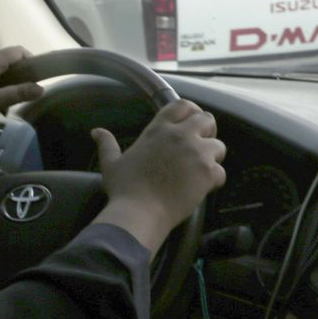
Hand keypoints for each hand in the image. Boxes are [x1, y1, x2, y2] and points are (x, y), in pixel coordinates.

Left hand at [0, 46, 44, 126]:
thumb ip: (18, 94)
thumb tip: (41, 89)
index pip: (18, 51)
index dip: (32, 61)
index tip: (38, 77)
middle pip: (9, 62)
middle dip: (19, 79)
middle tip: (24, 96)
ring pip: (0, 73)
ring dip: (7, 88)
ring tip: (6, 108)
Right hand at [92, 100, 226, 253]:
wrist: (139, 213)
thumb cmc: (124, 189)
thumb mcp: (111, 164)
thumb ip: (107, 144)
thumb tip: (96, 132)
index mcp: (158, 130)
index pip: (182, 105)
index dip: (191, 112)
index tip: (191, 123)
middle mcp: (180, 136)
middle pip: (207, 119)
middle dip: (207, 131)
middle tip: (199, 147)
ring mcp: (196, 153)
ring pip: (219, 146)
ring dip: (213, 157)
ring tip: (200, 170)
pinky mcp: (207, 173)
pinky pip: (221, 171)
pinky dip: (214, 180)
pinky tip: (202, 188)